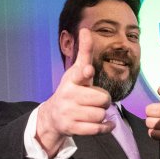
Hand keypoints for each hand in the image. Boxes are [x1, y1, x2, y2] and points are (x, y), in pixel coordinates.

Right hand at [36, 27, 113, 156]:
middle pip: (102, 99)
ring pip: (101, 114)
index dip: (85, 73)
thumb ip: (84, 53)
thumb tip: (86, 29)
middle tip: (96, 101)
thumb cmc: (71, 90)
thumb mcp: (75, 71)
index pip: (79, 74)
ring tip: (95, 111)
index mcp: (71, 80)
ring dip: (102, 114)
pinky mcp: (73, 128)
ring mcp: (70, 113)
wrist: (53, 116)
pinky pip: (98, 129)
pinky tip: (105, 123)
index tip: (88, 71)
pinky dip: (106, 127)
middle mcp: (69, 96)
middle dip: (104, 100)